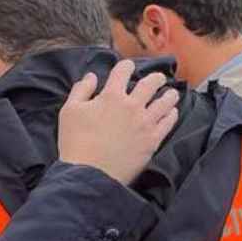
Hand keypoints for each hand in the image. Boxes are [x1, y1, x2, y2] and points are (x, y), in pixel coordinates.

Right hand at [58, 60, 178, 184]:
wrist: (89, 174)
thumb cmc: (75, 141)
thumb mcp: (69, 111)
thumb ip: (81, 90)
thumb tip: (92, 77)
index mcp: (111, 96)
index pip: (122, 71)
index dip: (125, 66)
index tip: (127, 67)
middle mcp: (132, 106)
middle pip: (150, 83)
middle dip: (155, 77)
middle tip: (158, 78)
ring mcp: (145, 123)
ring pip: (165, 102)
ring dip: (169, 95)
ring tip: (172, 93)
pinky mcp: (152, 141)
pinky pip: (168, 123)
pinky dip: (172, 115)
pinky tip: (172, 113)